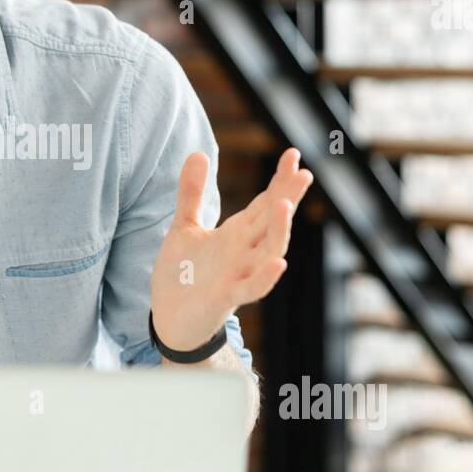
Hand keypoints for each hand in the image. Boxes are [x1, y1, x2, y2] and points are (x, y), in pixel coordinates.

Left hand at [150, 147, 313, 349]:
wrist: (168, 318)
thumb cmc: (182, 275)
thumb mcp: (183, 227)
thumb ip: (192, 193)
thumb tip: (199, 153)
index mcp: (237, 234)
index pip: (265, 202)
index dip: (280, 180)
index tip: (293, 153)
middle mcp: (244, 252)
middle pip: (273, 222)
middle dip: (288, 198)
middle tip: (303, 173)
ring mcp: (239, 275)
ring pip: (269, 252)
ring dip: (279, 231)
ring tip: (284, 205)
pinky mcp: (226, 298)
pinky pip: (251, 288)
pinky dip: (265, 278)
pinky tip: (279, 264)